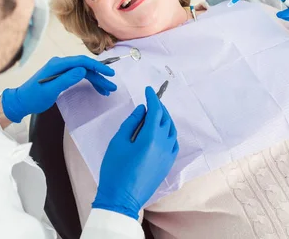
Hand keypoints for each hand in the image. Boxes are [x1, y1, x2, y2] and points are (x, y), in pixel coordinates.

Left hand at [1, 56, 116, 122]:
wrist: (21, 102)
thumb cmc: (34, 97)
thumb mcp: (50, 90)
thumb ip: (66, 79)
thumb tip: (82, 70)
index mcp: (58, 65)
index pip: (82, 62)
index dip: (97, 66)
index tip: (109, 73)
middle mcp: (61, 64)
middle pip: (85, 67)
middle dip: (100, 76)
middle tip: (112, 86)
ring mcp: (62, 70)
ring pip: (84, 72)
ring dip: (96, 80)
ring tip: (107, 90)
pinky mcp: (62, 76)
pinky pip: (79, 76)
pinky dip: (89, 81)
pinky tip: (97, 88)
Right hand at [92, 87, 178, 219]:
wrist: (122, 198)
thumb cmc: (115, 169)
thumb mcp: (118, 142)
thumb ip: (131, 123)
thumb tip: (142, 109)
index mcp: (150, 137)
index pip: (156, 111)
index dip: (153, 98)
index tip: (149, 89)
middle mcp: (163, 144)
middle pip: (165, 119)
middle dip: (159, 107)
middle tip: (150, 100)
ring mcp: (168, 155)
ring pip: (172, 130)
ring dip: (165, 118)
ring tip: (155, 113)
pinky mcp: (168, 164)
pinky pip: (173, 142)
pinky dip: (169, 132)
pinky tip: (162, 131)